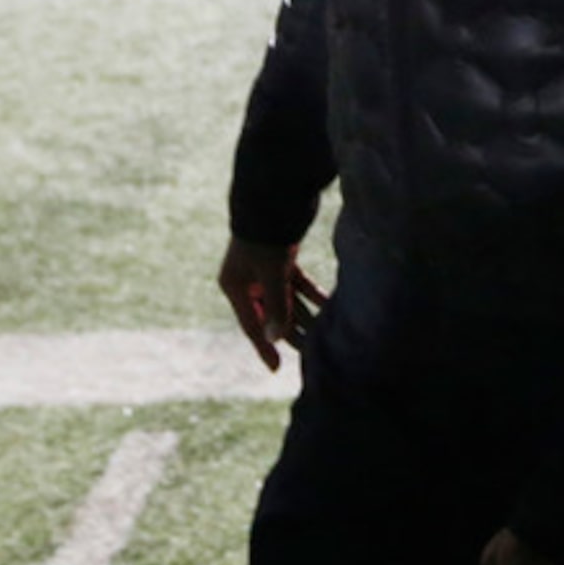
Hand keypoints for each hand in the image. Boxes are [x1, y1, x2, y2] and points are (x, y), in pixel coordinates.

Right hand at [217, 235, 326, 371]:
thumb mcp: (271, 274)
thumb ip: (276, 306)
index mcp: (234, 286)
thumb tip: (276, 338)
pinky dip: (311, 294)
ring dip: (305, 315)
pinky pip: (297, 284)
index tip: (276, 368)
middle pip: (270, 314)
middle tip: (312, 353)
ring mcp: (265, 269)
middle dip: (291, 332)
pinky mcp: (282, 258)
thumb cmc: (266, 235)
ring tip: (324, 334)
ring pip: (286, 300)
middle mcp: (247, 280)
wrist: (274, 196)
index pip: (251, 325)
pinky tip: (329, 305)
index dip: (264, 347)